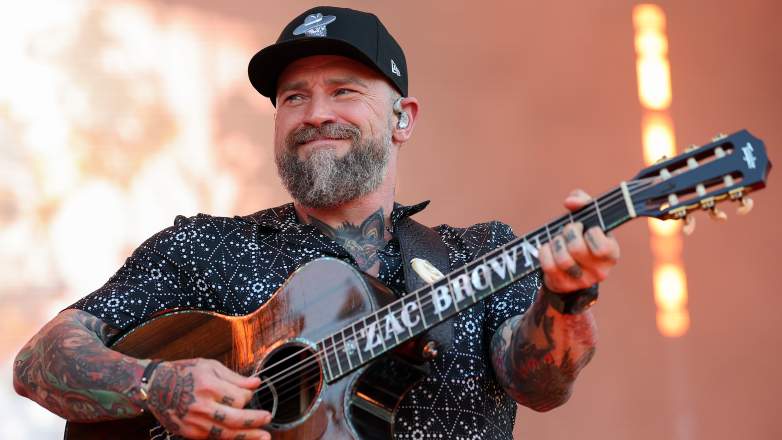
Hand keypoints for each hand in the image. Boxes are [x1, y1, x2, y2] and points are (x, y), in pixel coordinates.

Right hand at [145, 358, 270, 438]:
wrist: (154, 387)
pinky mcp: (190, 433)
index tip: (248, 395)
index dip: (248, 397)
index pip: (239, 398)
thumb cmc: (183, 372)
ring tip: (264, 438)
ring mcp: (195, 422)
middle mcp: (202, 406)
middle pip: (235, 419)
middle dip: (254, 421)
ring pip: (226, 434)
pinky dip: (229, 439)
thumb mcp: (209, 366)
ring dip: (247, 437)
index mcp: (208, 386)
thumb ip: (234, 377)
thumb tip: (256, 383)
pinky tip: (241, 438)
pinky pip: (214, 438)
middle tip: (268, 419)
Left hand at [538, 189, 619, 293]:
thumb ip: (583, 201)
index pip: (602, 247)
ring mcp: (581, 280)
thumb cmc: (583, 236)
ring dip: (555, 243)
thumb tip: (570, 202)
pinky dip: (544, 252)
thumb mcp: (588, 217)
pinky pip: (548, 266)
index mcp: (611, 253)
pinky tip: (548, 248)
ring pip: (562, 259)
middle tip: (568, 229)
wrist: (572, 264)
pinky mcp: (563, 285)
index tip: (586, 227)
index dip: (590, 232)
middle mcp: (600, 271)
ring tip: (558, 239)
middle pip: (577, 249)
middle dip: (568, 232)